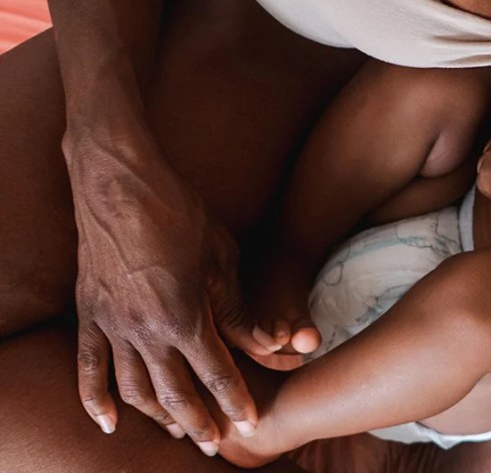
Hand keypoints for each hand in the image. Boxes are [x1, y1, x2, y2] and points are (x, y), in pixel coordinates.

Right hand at [65, 130, 277, 453]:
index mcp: (184, 315)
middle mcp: (144, 329)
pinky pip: (88, 368)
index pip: (216, 372)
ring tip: (176, 432)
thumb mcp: (221, 258)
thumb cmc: (179, 212)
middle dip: (198, 422)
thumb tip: (268, 346)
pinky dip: (96, 399)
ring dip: (156, 417)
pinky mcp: (88, 314)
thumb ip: (239, 309)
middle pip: (174, 393)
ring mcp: (111, 325)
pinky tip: (109, 422)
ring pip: (133, 389)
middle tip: (216, 444)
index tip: (250, 422)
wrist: (119, 182)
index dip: (234, 400)